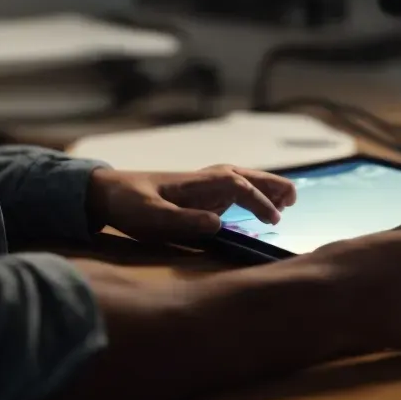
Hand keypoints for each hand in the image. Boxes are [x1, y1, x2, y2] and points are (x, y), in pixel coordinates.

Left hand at [86, 164, 297, 243]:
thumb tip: (218, 224)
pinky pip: (230, 190)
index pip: (237, 186)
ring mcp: (200, 187)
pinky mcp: (195, 196)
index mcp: (195, 183)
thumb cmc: (126, 203)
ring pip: (239, 180)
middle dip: (270, 184)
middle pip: (244, 176)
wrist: (105, 192)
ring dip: (263, 186)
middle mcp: (202, 181)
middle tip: (294, 197)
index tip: (274, 218)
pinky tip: (257, 206)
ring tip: (289, 198)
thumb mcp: (150, 216)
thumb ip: (183, 220)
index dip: (258, 200)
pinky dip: (249, 193)